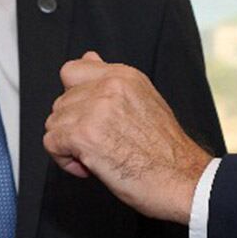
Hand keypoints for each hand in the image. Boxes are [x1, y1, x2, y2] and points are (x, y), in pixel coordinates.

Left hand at [43, 51, 210, 223]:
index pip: (72, 71)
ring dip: (69, 144)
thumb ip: (110, 80)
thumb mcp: (143, 101)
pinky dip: (65, 160)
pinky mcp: (84, 134)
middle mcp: (108, 87)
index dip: (75, 97)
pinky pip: (51, 142)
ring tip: (98, 155)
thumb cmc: (167, 151)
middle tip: (101, 144)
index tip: (89, 116)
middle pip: (61, 102)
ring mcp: (94, 109)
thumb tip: (88, 57)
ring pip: (54, 123)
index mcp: (123, 76)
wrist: (184, 180)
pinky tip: (90, 166)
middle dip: (74, 126)